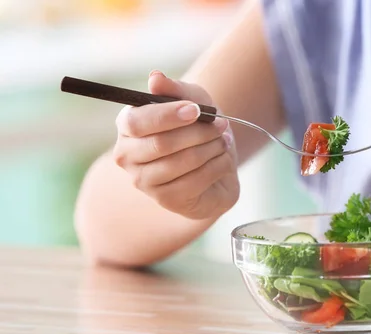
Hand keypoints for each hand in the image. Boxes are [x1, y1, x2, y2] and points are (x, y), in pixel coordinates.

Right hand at [113, 70, 239, 219]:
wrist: (216, 161)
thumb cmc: (198, 128)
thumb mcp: (192, 101)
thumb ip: (174, 89)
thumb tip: (155, 78)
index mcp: (127, 126)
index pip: (136, 122)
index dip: (167, 115)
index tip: (196, 109)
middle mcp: (127, 156)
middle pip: (161, 144)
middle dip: (198, 133)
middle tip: (221, 124)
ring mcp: (144, 182)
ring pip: (181, 163)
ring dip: (211, 148)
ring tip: (223, 140)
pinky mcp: (166, 199)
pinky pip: (196, 181)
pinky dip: (217, 166)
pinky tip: (223, 159)